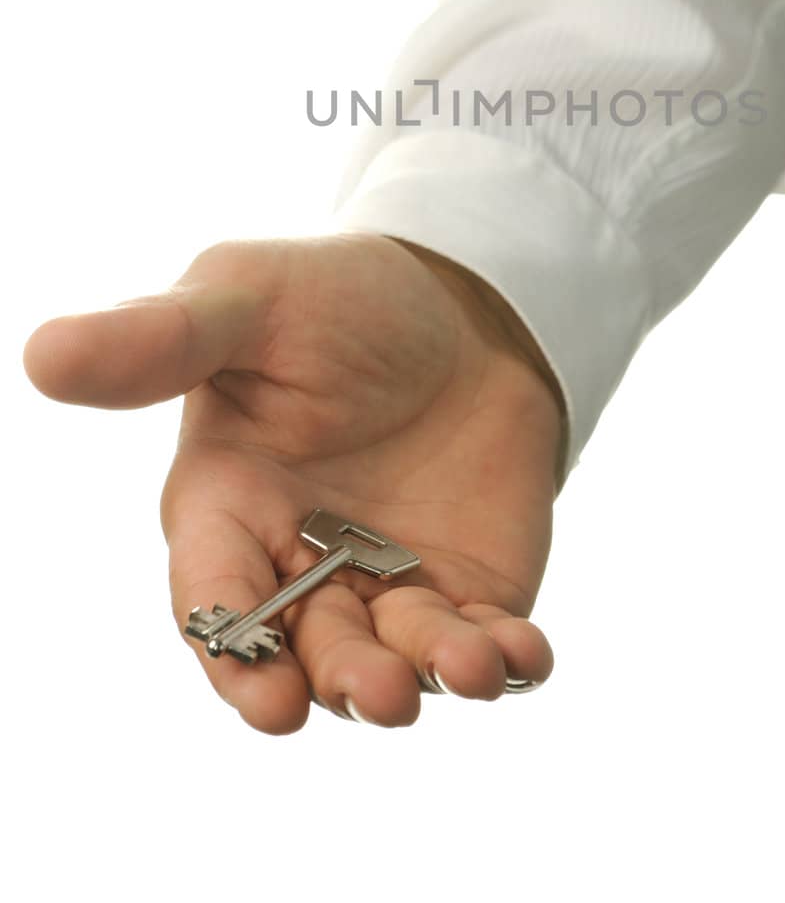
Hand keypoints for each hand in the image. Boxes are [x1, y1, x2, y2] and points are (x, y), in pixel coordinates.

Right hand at [23, 233, 564, 733]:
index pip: (216, 599)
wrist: (461, 299)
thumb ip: (159, 340)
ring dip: (430, 677)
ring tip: (469, 670)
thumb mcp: (246, 299)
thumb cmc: (336, 297)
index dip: (235, 656)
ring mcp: (390, 584)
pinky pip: (483, 641)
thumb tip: (43, 356)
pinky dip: (505, 659)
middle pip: (308, 653)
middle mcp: (302, 563)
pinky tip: (523, 653)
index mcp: (229, 506)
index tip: (272, 700)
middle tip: (383, 693)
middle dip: (344, 681)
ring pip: (398, 661)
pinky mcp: (470, 586)